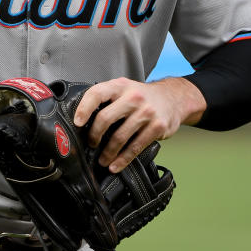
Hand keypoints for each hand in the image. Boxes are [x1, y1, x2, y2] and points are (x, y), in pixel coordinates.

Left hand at [73, 77, 205, 172]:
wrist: (174, 98)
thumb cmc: (143, 96)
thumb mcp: (125, 89)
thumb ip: (107, 98)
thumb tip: (82, 118)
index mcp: (121, 86)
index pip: (97, 93)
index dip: (84, 108)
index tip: (77, 123)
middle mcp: (133, 97)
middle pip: (106, 118)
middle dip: (94, 135)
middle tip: (91, 144)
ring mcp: (146, 112)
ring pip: (120, 136)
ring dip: (108, 152)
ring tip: (102, 160)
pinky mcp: (157, 127)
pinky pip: (135, 147)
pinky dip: (123, 159)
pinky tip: (116, 165)